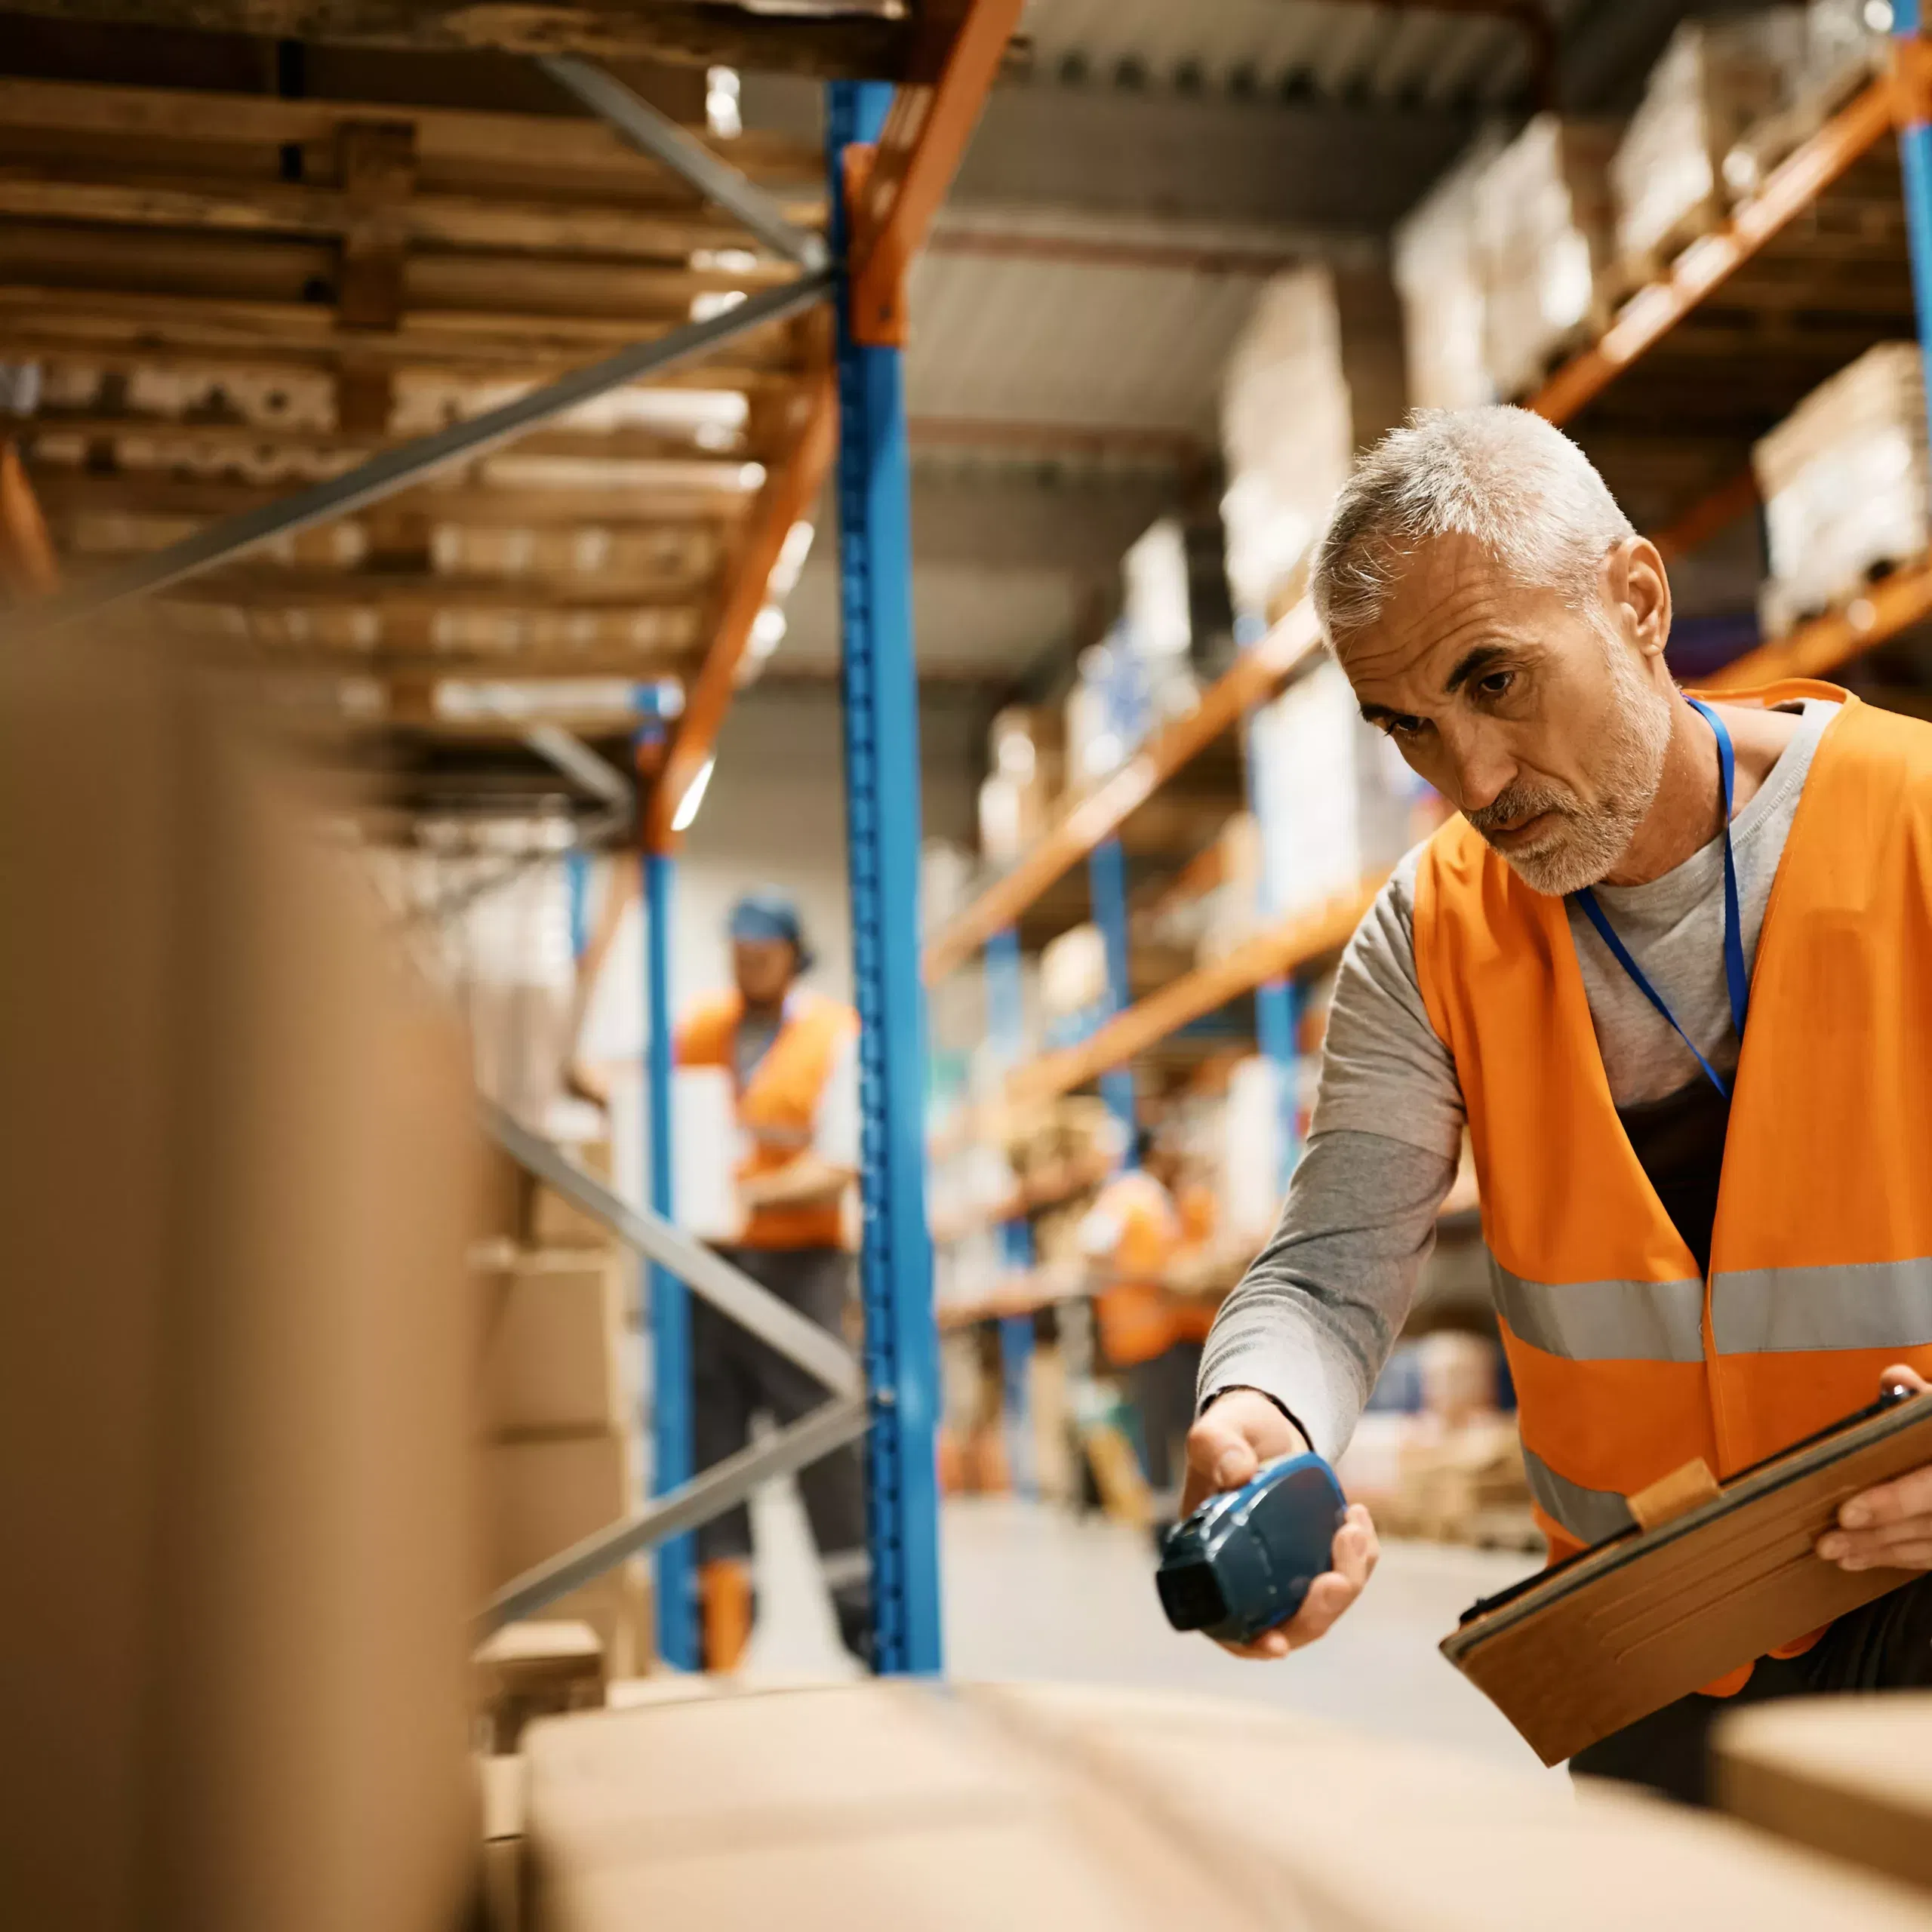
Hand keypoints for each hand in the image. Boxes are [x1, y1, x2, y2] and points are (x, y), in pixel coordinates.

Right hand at [1180, 1389, 1379, 1659]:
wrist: (1269, 1422)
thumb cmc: (1233, 1432)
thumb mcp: (1218, 1432)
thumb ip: (1218, 1446)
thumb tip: (1238, 1472)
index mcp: (1214, 1564)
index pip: (1228, 1625)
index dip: (1251, 1644)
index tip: (1277, 1643)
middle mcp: (1253, 1579)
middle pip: (1289, 1625)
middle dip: (1319, 1611)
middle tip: (1336, 1578)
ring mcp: (1289, 1572)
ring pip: (1324, 1606)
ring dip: (1348, 1579)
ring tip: (1354, 1526)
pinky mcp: (1318, 1557)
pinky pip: (1346, 1573)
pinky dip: (1360, 1557)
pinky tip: (1357, 1516)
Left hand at [1817, 1366, 1931, 1570]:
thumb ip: (1920, 1396)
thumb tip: (1894, 1379)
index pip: (1929, 1488)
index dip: (1892, 1502)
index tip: (1847, 1514)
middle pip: (1925, 1525)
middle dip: (1874, 1535)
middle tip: (1825, 1543)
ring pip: (1928, 1546)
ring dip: (1879, 1552)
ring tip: (1833, 1553)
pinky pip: (1930, 1557)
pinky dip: (1895, 1559)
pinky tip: (1857, 1560)